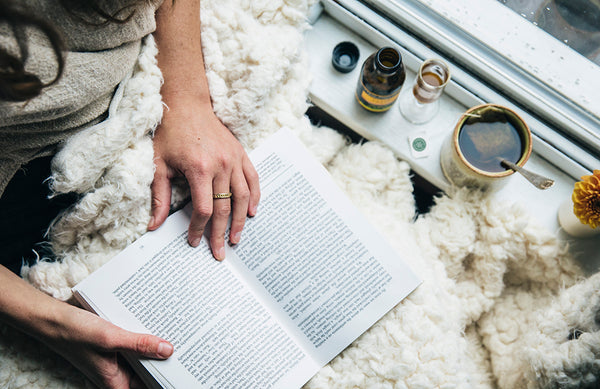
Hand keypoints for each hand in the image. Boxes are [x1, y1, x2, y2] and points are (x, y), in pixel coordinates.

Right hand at [46, 303, 173, 388]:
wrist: (51, 318)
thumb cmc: (74, 332)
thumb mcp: (110, 338)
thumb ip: (139, 345)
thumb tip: (167, 350)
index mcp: (116, 382)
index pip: (148, 387)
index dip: (165, 381)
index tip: (184, 371)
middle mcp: (118, 374)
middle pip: (149, 372)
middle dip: (166, 362)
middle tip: (188, 348)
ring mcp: (117, 359)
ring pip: (144, 357)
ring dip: (157, 347)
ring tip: (179, 334)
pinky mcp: (116, 346)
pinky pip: (136, 344)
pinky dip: (146, 336)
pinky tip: (158, 324)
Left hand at [148, 96, 259, 259]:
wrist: (186, 103)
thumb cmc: (169, 133)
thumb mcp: (158, 164)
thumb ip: (159, 196)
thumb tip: (153, 225)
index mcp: (199, 169)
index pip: (203, 209)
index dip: (199, 229)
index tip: (194, 241)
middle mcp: (221, 165)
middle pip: (224, 208)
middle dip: (220, 233)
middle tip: (220, 252)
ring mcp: (234, 159)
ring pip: (242, 197)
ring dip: (240, 220)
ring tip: (237, 238)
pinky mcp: (241, 153)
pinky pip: (253, 179)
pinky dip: (254, 197)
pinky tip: (251, 212)